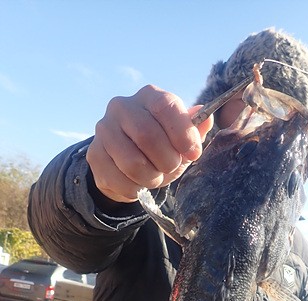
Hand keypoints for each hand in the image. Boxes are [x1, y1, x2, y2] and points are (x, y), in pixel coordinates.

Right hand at [86, 85, 213, 202]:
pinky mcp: (94, 155)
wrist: (129, 166)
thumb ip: (195, 129)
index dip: (183, 133)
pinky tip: (138, 184)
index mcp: (149, 96)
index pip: (165, 105)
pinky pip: (119, 180)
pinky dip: (135, 189)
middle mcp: (122, 107)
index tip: (193, 154)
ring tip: (155, 176)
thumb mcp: (182, 139)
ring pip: (132, 162)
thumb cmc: (162, 148)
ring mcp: (104, 130)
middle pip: (147, 135)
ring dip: (151, 178)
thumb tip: (205, 117)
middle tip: (171, 167)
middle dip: (167, 160)